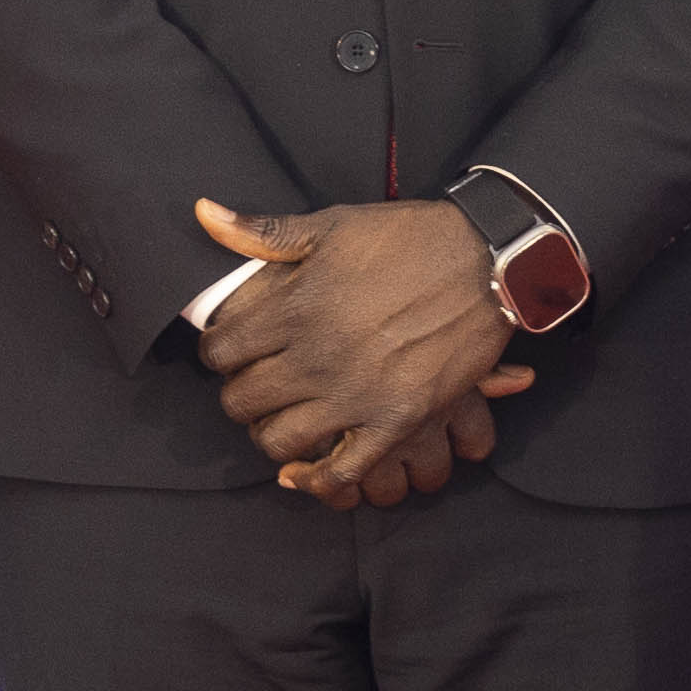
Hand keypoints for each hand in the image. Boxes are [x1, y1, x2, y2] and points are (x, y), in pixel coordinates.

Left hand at [194, 196, 517, 492]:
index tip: (232, 351)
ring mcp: (356, 394)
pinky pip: (342, 470)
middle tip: (258, 385)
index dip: (218, 353)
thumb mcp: (333, 225)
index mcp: (296, 307)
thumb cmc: (409, 239)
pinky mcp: (395, 421)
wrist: (488, 262)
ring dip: (272, 434)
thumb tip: (203, 213)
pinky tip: (310, 466)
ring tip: (285, 418)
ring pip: (278, 440)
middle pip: (241, 401)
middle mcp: (317, 356)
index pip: (219, 351)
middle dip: (240, 394)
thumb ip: (265, 232)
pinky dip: (318, 477)